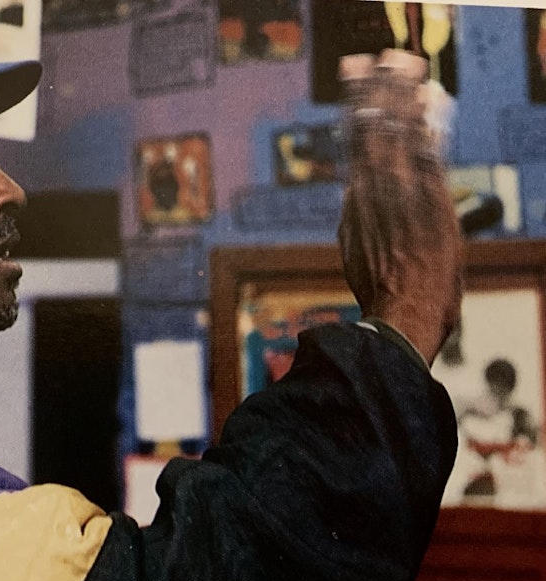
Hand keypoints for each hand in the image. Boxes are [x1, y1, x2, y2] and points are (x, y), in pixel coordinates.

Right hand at [337, 50, 462, 365]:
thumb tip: (352, 193)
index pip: (355, 145)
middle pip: (376, 131)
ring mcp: (406, 196)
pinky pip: (430, 157)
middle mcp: (377, 193)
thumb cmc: (377, 288)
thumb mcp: (353, 249)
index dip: (356, 111)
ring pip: (403, 137)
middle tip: (380, 61)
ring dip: (403, 100)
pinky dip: (426, 129)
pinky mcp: (434, 204)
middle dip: (377, 93)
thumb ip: (353, 215)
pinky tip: (428, 104)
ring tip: (404, 70)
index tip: (355, 82)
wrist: (402, 313)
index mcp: (356, 202)